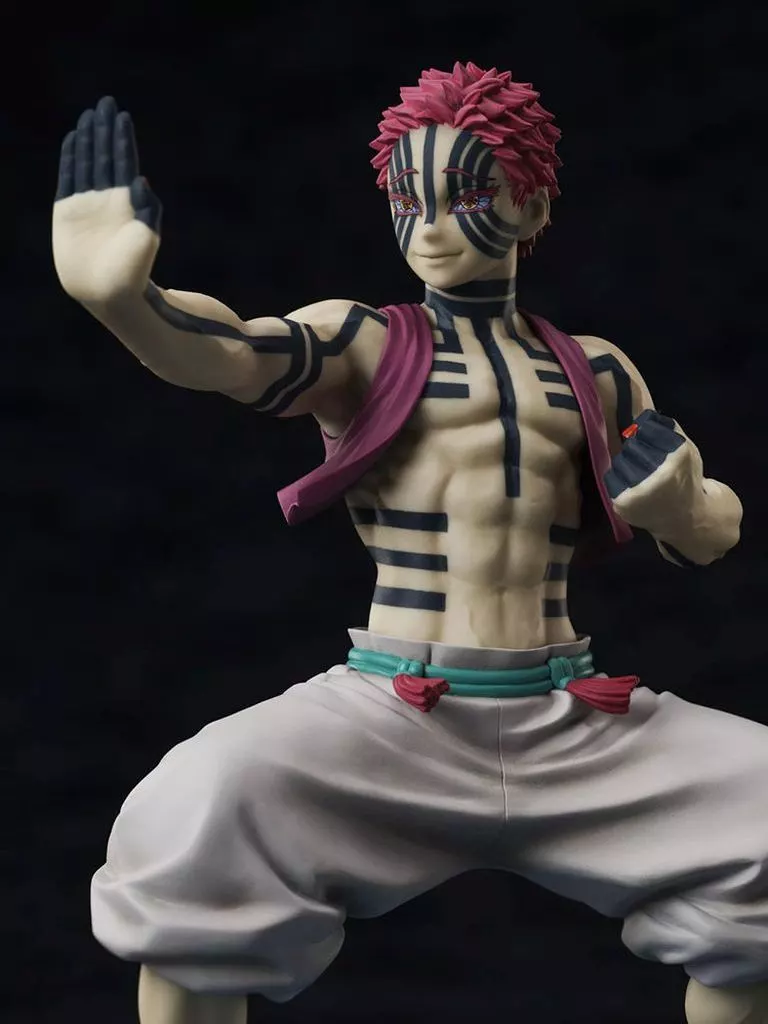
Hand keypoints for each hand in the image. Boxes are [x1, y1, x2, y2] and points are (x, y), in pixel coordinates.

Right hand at [52, 96, 162, 305]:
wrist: (108, 293)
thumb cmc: (133, 270)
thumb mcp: (147, 238)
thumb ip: (147, 208)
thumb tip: (140, 179)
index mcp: (129, 202)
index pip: (123, 161)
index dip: (122, 138)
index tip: (121, 115)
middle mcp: (108, 199)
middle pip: (104, 155)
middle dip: (104, 130)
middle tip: (105, 102)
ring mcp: (87, 205)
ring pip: (86, 163)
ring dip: (86, 139)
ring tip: (89, 117)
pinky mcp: (67, 213)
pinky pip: (67, 179)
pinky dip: (69, 159)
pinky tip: (71, 140)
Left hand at [604, 409, 702, 531]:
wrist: (686, 519)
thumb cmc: (687, 479)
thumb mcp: (688, 450)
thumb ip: (668, 429)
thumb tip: (644, 412)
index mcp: (677, 457)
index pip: (646, 430)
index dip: (645, 430)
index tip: (646, 435)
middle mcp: (658, 475)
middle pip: (631, 445)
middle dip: (635, 447)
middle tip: (642, 455)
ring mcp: (639, 492)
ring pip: (619, 460)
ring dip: (625, 461)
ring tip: (636, 469)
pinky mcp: (624, 503)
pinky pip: (611, 477)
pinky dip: (617, 476)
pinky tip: (629, 481)